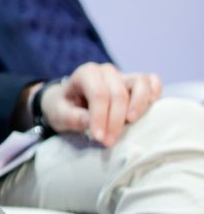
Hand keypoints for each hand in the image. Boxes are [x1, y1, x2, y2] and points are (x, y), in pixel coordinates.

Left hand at [38, 63, 160, 146]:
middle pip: (118, 93)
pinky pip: (152, 81)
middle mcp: (106, 71)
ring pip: (140, 82)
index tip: (99, 138)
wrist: (69, 101)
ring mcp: (123, 75)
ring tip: (131, 123)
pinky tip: (151, 106)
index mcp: (85, 74)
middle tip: (109, 141)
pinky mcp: (136, 82)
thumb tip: (88, 121)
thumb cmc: (64, 108)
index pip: (98, 94)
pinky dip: (155, 91)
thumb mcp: (58, 114)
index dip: (101, 117)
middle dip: (116, 120)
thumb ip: (70, 117)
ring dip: (139, 105)